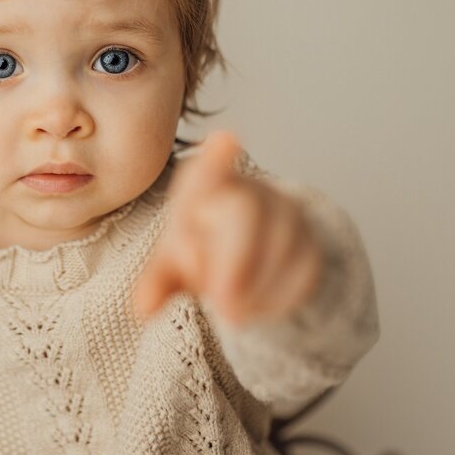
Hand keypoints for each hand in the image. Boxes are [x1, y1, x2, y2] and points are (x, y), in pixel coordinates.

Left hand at [132, 131, 324, 326]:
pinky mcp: (312, 243)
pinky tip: (261, 311)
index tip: (226, 139)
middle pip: (246, 213)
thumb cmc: (201, 249)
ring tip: (232, 314)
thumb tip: (143, 307)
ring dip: (257, 288)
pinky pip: (305, 269)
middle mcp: (248, 191)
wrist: (249, 259)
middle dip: (236, 262)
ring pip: (281, 243)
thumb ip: (156, 283)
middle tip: (223, 305)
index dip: (216, 160)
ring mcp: (286, 213)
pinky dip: (281, 298)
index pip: (207, 172)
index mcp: (205, 188)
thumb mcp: (172, 266)